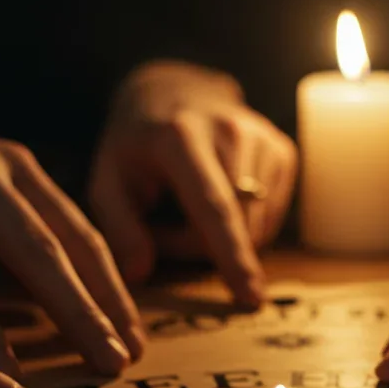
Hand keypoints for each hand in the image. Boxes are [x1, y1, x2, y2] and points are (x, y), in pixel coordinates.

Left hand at [89, 60, 296, 307]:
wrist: (175, 92)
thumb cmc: (136, 145)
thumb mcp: (106, 181)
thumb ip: (118, 228)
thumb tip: (138, 273)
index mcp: (180, 137)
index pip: (213, 205)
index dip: (232, 254)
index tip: (251, 295)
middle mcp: (231, 130)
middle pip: (236, 223)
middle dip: (200, 247)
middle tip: (163, 233)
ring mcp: (263, 139)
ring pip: (256, 225)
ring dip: (222, 238)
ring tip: (188, 212)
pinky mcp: (282, 151)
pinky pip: (270, 216)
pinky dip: (244, 225)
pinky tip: (220, 202)